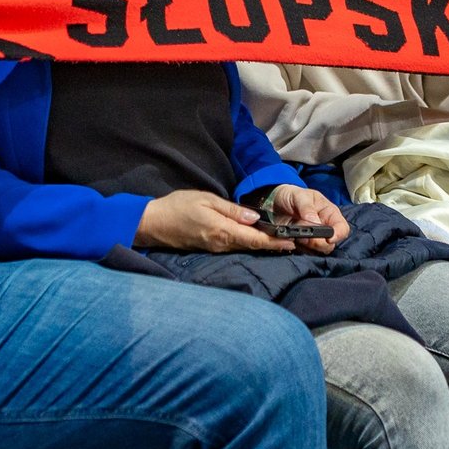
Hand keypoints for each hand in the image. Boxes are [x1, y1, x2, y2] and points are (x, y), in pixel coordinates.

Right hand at [136, 190, 293, 251]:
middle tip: (295, 242)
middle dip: (274, 245)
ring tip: (282, 241)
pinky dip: (249, 244)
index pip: (255, 240)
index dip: (275, 242)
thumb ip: (231, 210)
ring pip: (244, 247)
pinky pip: (234, 247)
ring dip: (263, 246)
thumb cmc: (178, 206)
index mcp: (223, 230)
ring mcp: (215, 248)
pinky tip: (256, 240)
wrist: (153, 223)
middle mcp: (222, 243)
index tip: (292, 242)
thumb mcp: (206, 199)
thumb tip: (255, 217)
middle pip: (253, 246)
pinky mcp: (210, 248)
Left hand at [267, 184, 349, 253]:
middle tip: (304, 235)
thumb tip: (315, 222)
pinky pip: (304, 253)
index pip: (342, 228)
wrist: (274, 202)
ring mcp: (313, 239)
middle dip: (318, 242)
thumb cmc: (292, 195)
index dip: (338, 235)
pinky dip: (298, 248)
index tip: (328, 238)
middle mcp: (324, 228)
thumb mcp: (299, 196)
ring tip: (295, 235)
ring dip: (306, 246)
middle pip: (330, 244)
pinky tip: (291, 239)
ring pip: (317, 251)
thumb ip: (307, 207)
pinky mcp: (302, 246)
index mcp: (329, 214)